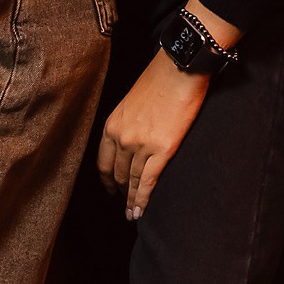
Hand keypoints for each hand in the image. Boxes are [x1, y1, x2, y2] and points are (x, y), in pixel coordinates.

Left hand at [97, 50, 208, 218]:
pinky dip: (143, 198)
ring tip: (133, 215)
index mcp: (112, 124)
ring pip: (132, 180)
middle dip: (120, 191)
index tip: (110, 188)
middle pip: (117, 173)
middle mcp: (122, 137)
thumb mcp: (132, 102)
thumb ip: (128, 123)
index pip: (103, 161)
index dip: (107, 179)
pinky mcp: (162, 149)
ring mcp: (141, 145)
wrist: (179, 69)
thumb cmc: (160, 80)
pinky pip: (148, 180)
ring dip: (131, 200)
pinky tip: (140, 211)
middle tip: (125, 204)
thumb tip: (134, 137)